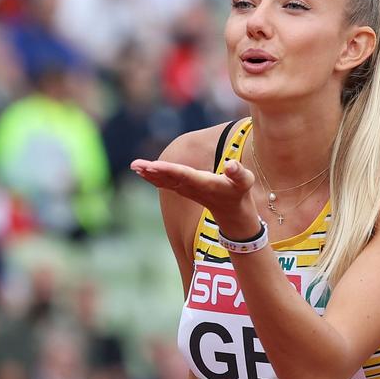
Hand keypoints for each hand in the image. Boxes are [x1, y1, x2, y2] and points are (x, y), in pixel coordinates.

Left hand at [131, 158, 260, 235]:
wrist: (233, 213)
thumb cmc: (239, 193)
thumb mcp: (245, 181)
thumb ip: (238, 172)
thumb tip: (231, 164)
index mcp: (204, 183)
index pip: (184, 175)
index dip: (169, 169)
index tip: (153, 165)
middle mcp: (192, 187)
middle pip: (169, 178)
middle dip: (153, 171)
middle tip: (135, 165)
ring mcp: (187, 190)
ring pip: (164, 181)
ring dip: (149, 174)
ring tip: (134, 166)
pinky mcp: (184, 190)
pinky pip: (166, 183)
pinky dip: (153, 177)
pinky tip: (143, 172)